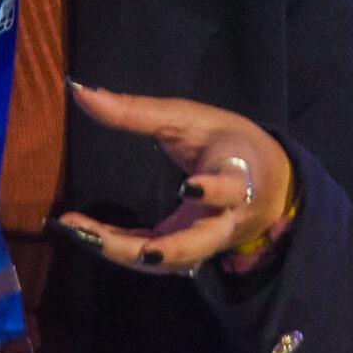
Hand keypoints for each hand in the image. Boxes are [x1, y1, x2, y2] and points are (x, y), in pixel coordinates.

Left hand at [53, 82, 295, 275]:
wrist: (272, 183)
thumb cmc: (230, 143)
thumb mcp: (191, 119)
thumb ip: (138, 111)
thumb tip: (81, 92)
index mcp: (238, 179)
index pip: (230, 188)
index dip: (213, 190)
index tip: (188, 187)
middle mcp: (225, 220)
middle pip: (198, 243)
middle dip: (161, 247)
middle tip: (118, 240)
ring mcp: (209, 243)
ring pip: (172, 259)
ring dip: (126, 251)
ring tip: (82, 232)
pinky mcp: (191, 253)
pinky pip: (158, 258)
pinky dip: (123, 249)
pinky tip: (88, 233)